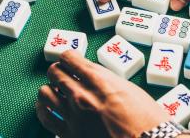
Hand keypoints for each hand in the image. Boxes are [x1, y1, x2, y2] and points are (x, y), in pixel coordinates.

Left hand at [36, 51, 168, 137]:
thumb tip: (91, 76)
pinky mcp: (69, 134)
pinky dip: (43, 110)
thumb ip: (104, 80)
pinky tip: (47, 108)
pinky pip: (45, 117)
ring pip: (44, 92)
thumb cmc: (146, 119)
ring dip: (49, 90)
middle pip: (54, 72)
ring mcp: (73, 115)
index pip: (69, 58)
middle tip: (61, 75)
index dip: (67, 58)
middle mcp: (82, 94)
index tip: (68, 61)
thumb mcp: (127, 88)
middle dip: (57, 71)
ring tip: (54, 92)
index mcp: (98, 80)